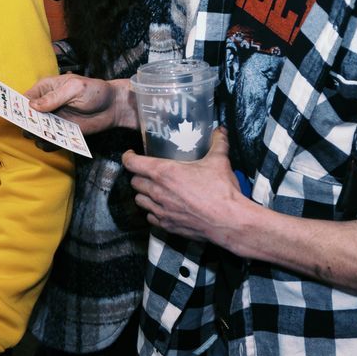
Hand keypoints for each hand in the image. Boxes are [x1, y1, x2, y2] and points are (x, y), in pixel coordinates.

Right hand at [27, 74, 131, 133]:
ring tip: (49, 135)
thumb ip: (55, 97)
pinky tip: (58, 141)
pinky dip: (50, 144)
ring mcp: (53, 120)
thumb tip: (33, 106)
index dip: (17, 108)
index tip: (18, 116)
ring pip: (36, 132)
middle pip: (27, 118)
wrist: (113, 106)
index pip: (24, 99)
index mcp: (45, 89)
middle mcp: (45, 106)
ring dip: (39, 136)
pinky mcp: (62, 133)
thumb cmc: (95, 91)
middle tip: (38, 127)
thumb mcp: (75, 88)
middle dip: (28, 124)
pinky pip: (49, 142)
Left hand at [121, 130, 251, 247]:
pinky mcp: (167, 225)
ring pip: (139, 200)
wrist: (227, 221)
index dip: (128, 157)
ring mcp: (161, 210)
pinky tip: (163, 207)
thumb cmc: (221, 191)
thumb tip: (220, 131)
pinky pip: (150, 217)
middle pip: (134, 182)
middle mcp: (158, 191)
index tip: (130, 154)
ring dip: (144, 194)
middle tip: (148, 173)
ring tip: (153, 190)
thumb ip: (218, 143)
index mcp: (165, 173)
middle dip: (139, 176)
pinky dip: (153, 211)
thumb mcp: (219, 161)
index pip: (133, 163)